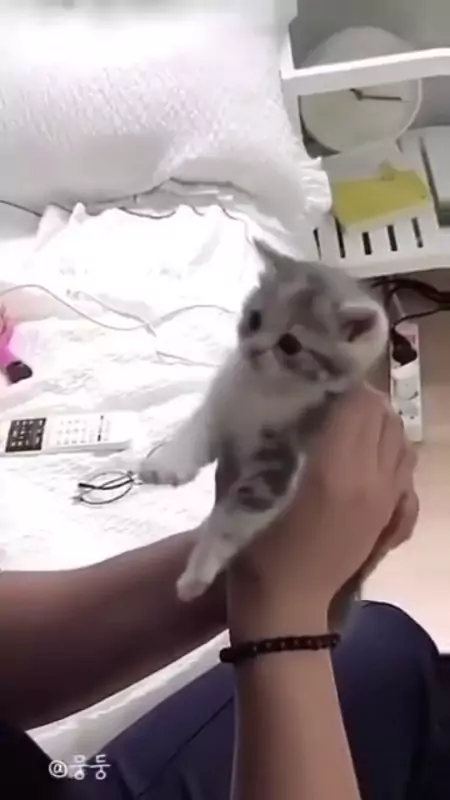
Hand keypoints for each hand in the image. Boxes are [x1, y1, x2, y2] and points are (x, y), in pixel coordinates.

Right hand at [227, 385, 417, 635]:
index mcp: (335, 470)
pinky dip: (392, 452)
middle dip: (359, 398)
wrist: (286, 610)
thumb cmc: (256, 551)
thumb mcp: (242, 491)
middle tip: (328, 398)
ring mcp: (387, 500)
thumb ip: (253, 444)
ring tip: (348, 423)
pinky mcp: (391, 518)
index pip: (358, 403)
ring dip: (379, 424)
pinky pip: (406, 470)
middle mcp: (371, 480)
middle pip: (384, 416)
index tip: (316, 378)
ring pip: (401, 440)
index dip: (340, 382)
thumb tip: (262, 406)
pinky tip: (367, 456)